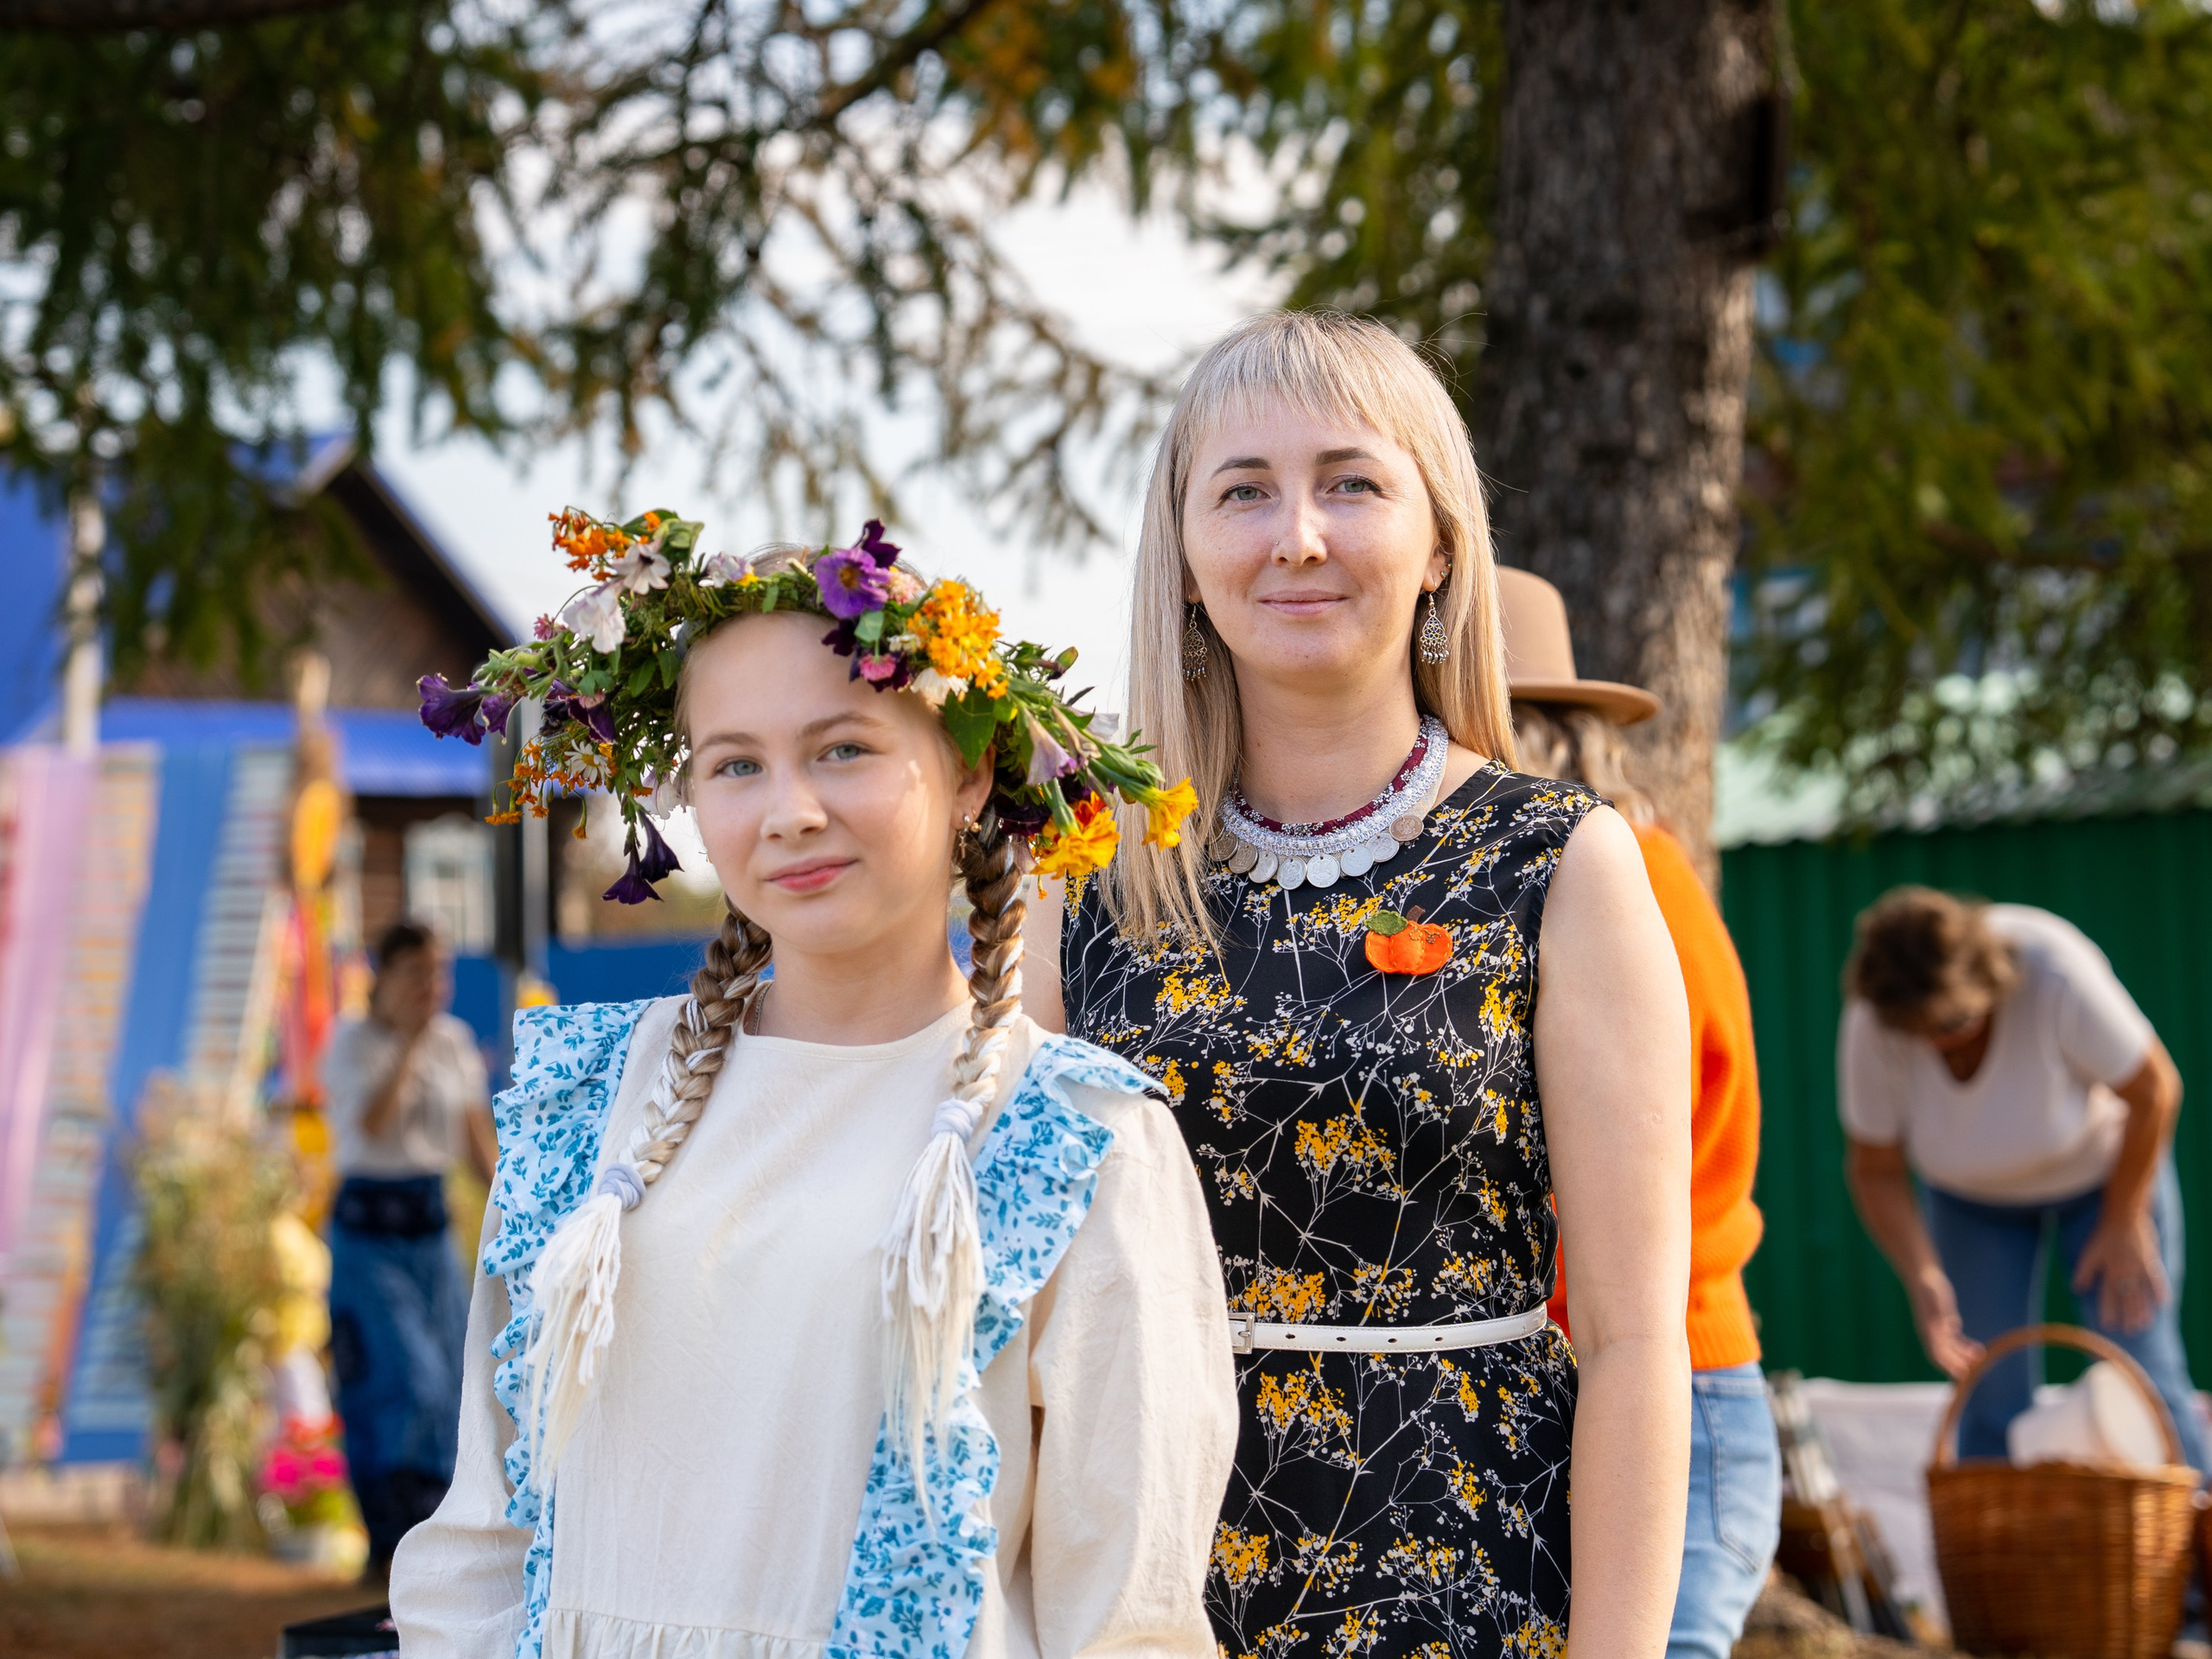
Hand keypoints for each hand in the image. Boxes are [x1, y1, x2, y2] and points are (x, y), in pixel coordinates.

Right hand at [1908, 1269, 1983, 1379]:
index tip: (1960, 1372)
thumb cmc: (1928, 1286)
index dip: (1948, 1364)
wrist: (1924, 1276)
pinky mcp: (1946, 1323)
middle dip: (1957, 1364)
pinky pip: (1956, 1340)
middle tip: (1971, 1373)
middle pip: (1944, 1354)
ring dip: (1964, 1356)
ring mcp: (1938, 1329)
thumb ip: (1940, 1311)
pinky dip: (1966, 1346)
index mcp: (1927, 1329)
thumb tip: (1951, 1325)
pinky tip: (1978, 1349)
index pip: (1936, 1353)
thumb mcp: (1933, 1296)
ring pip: (1952, 1349)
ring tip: (1979, 1358)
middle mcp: (1932, 1333)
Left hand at [2073, 1210, 2169, 1334]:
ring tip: (2144, 1324)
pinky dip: (2161, 1292)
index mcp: (2109, 1271)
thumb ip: (2084, 1271)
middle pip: (2127, 1298)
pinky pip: (2157, 1279)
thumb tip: (2077, 1289)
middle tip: (2130, 1331)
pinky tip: (2163, 1304)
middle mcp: (2125, 1272)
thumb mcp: (2090, 1252)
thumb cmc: (2104, 1235)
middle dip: (2128, 1316)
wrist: (2124, 1217)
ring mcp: (2140, 1267)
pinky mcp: (2151, 1261)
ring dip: (2143, 1309)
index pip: (2108, 1296)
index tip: (2108, 1325)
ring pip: (2142, 1293)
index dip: (2108, 1311)